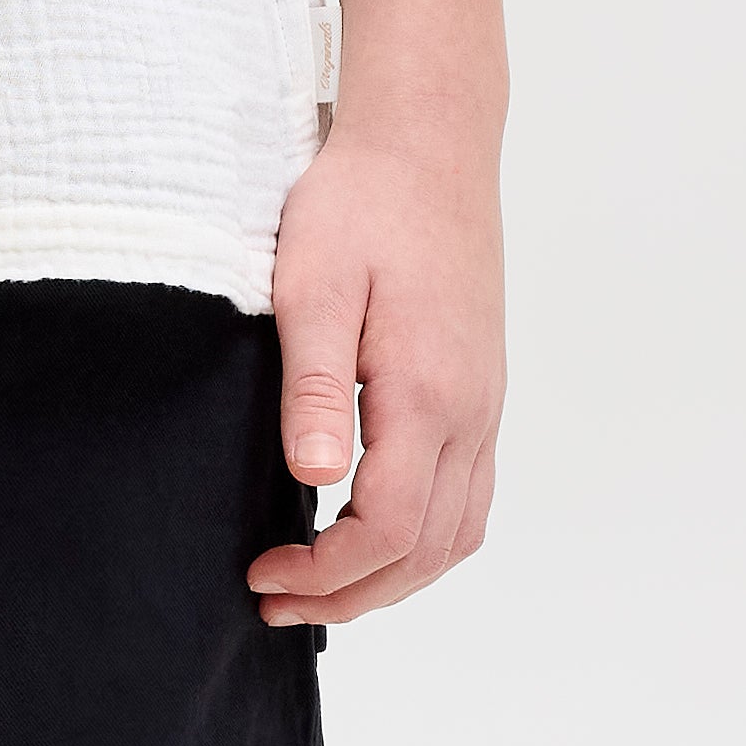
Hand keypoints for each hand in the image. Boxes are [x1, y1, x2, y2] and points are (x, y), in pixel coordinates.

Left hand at [250, 127, 504, 629]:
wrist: (429, 144)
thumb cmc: (360, 204)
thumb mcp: (313, 285)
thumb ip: (314, 385)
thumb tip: (311, 480)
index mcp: (427, 393)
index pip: (386, 530)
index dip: (324, 575)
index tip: (260, 574)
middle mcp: (471, 411)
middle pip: (428, 551)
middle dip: (352, 596)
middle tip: (275, 602)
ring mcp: (485, 404)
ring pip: (459, 533)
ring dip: (393, 577)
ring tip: (320, 586)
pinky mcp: (482, 392)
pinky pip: (469, 496)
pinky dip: (424, 540)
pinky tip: (370, 534)